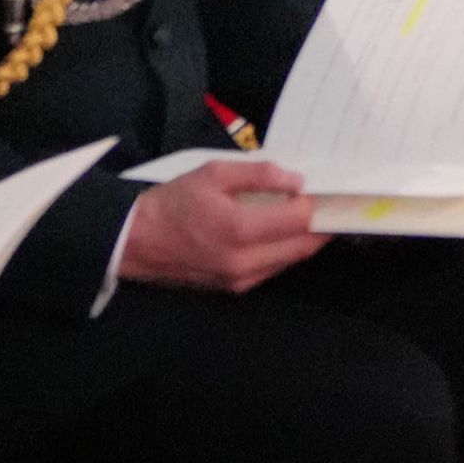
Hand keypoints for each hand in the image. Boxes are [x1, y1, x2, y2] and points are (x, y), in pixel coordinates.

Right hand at [116, 160, 327, 291]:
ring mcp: (239, 280)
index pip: (300, 220)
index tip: (326, 188)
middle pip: (303, 246)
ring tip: (305, 214)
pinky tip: (280, 232)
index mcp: (239, 230)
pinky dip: (283, 251)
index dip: (318, 203)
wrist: (135, 241)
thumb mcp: (214, 173)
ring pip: (290, 260)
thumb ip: (259, 174)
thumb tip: (297, 180)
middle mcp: (244, 262)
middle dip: (320, 224)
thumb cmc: (173, 203)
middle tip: (327, 202)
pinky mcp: (233, 288)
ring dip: (304, 239)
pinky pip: (272, 270)